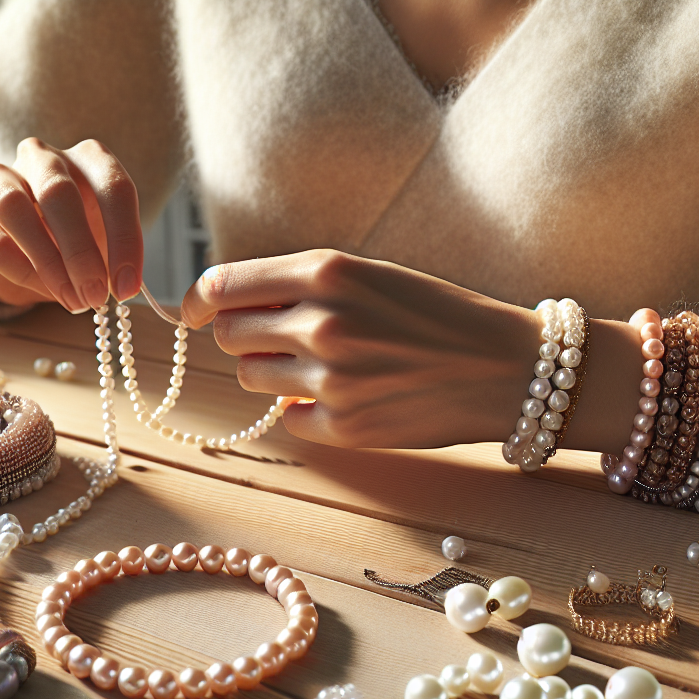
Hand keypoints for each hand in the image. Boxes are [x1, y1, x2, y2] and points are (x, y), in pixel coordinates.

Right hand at [0, 137, 143, 311]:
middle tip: (94, 295)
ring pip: (14, 207)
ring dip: (46, 261)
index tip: (127, 287)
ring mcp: (0, 176)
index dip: (125, 239)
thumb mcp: (103, 244)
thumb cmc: (72, 240)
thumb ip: (112, 259)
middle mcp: (43, 157)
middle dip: (80, 251)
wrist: (23, 250)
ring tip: (69, 298)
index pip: (113, 186)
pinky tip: (39, 290)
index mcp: (88, 158)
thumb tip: (120, 288)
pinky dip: (18, 270)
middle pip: (58, 192)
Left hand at [178, 250, 537, 447]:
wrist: (504, 368)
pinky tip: (349, 396)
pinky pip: (288, 417)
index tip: (193, 310)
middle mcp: (321, 322)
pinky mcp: (343, 427)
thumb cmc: (435, 314)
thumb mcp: (369, 275)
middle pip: (229, 334)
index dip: (199, 299)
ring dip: (272, 373)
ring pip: (250, 378)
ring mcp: (329, 380)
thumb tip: (223, 304)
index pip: (222, 285)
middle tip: (282, 337)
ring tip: (326, 364)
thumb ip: (300, 284)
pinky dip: (305, 409)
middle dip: (244, 336)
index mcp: (326, 271)